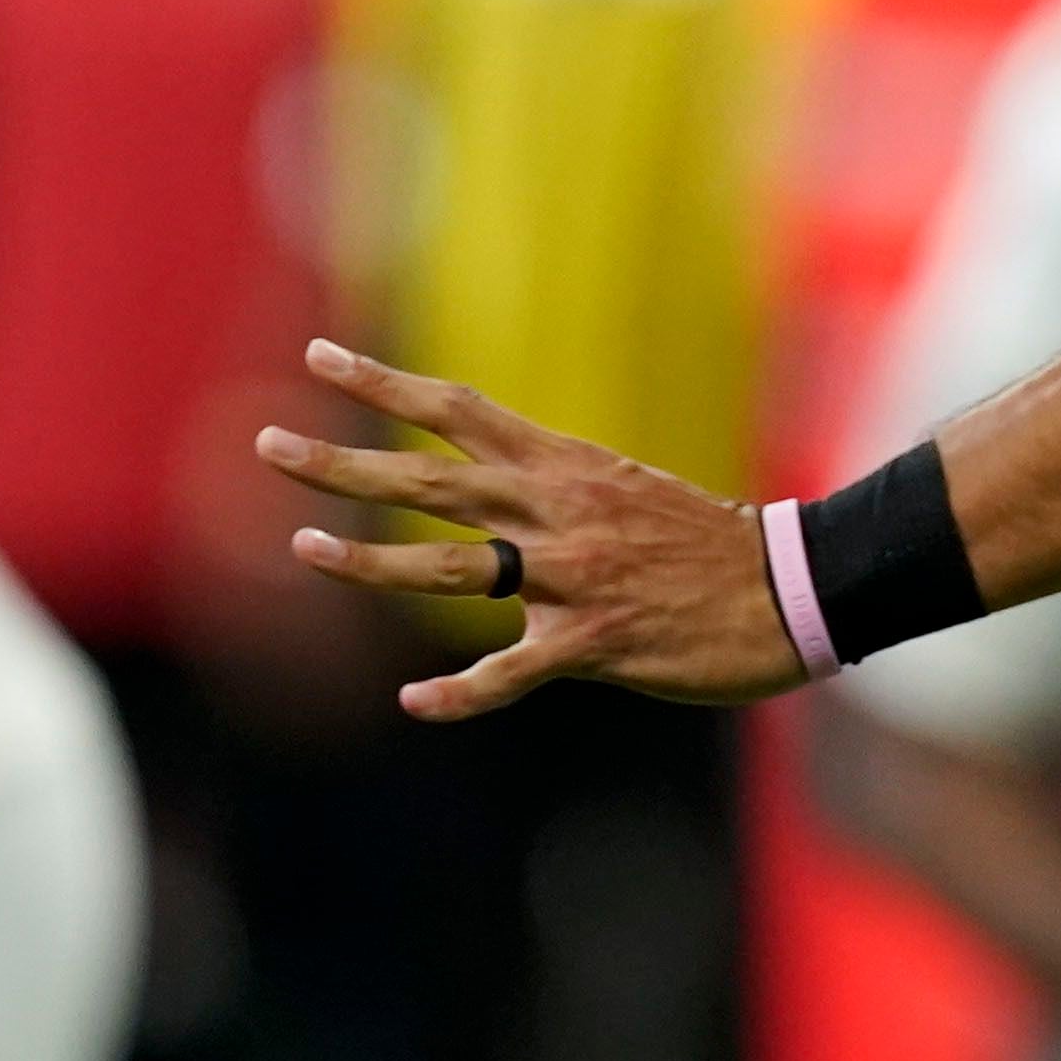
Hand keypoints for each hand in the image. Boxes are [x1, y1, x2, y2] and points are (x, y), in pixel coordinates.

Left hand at [256, 339, 805, 720]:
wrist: (792, 587)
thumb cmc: (709, 544)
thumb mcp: (626, 491)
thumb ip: (554, 491)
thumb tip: (492, 490)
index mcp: (567, 467)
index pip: (458, 410)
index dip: (384, 384)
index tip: (319, 359)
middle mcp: (559, 511)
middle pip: (431, 479)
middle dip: (343, 461)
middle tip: (267, 444)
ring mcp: (574, 576)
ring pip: (450, 568)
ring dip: (370, 561)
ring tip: (304, 550)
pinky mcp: (595, 642)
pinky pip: (509, 673)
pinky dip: (458, 693)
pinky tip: (413, 701)